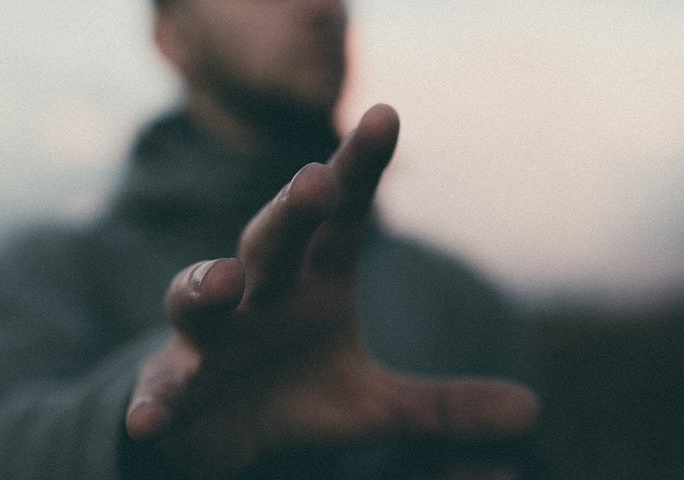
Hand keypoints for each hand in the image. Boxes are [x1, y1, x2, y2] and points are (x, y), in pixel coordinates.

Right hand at [125, 104, 538, 476]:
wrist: (214, 433)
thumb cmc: (296, 395)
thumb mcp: (374, 405)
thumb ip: (444, 404)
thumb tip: (532, 411)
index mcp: (312, 284)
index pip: (342, 220)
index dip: (359, 169)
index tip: (386, 113)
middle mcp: (257, 295)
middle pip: (271, 241)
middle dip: (289, 213)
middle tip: (315, 182)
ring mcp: (208, 337)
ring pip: (197, 298)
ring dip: (202, 286)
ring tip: (221, 282)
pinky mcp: (171, 386)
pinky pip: (159, 388)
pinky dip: (153, 401)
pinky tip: (151, 416)